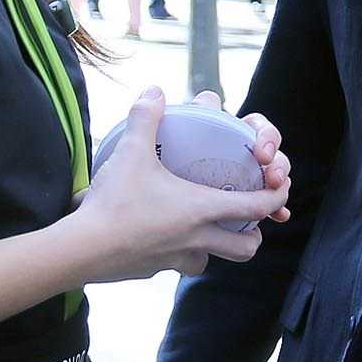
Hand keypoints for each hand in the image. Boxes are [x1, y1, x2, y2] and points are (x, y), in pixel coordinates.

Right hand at [64, 88, 289, 279]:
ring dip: (218, 248)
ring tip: (209, 230)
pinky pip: (179, 266)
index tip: (279, 189)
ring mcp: (177, 259)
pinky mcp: (155, 270)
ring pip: (212, 261)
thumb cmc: (115, 202)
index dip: (275, 198)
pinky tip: (167, 239)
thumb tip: (154, 91)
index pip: (257, 207)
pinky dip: (182, 255)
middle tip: (247, 219)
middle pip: (246, 248)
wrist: (82, 249)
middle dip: (254, 235)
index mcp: (202, 209)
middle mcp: (197, 239)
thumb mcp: (130, 152)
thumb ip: (145, 118)